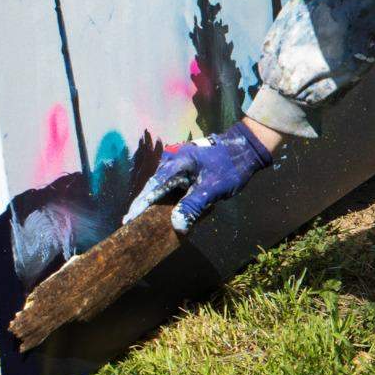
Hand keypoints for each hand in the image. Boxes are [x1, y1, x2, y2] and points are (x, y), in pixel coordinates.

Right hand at [125, 121, 274, 231]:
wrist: (247, 148)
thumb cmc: (231, 166)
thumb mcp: (214, 188)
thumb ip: (194, 206)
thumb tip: (176, 226)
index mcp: (177, 163)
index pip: (153, 187)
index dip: (139, 206)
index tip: (127, 221)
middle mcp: (173, 161)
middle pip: (154, 187)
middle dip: (144, 206)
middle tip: (131, 225)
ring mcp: (178, 163)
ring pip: (162, 187)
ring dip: (156, 203)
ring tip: (144, 221)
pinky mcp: (185, 168)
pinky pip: (172, 185)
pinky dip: (168, 198)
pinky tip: (164, 210)